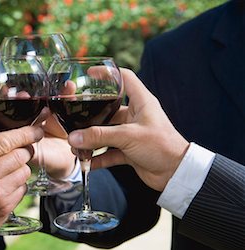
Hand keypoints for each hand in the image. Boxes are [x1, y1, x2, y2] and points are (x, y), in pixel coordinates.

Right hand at [0, 125, 43, 249]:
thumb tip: (6, 138)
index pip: (4, 140)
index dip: (25, 133)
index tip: (36, 131)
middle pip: (20, 154)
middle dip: (25, 150)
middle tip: (22, 151)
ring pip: (25, 172)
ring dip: (21, 169)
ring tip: (7, 172)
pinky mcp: (4, 209)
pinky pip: (23, 190)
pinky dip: (18, 186)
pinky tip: (4, 188)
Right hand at [67, 68, 188, 190]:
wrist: (176, 173)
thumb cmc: (162, 146)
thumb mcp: (128, 136)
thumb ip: (99, 136)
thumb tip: (74, 137)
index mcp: (141, 102)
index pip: (124, 78)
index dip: (107, 74)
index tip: (89, 74)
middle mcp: (135, 115)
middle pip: (108, 109)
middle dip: (90, 116)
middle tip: (74, 119)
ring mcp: (131, 134)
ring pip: (106, 133)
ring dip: (92, 140)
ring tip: (76, 146)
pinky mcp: (129, 150)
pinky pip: (109, 152)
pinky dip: (98, 158)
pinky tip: (87, 163)